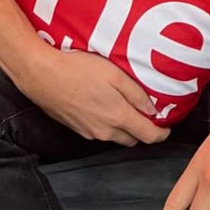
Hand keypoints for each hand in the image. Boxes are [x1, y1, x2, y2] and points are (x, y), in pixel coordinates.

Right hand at [18, 45, 171, 146]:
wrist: (43, 75)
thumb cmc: (79, 70)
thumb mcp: (114, 74)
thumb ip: (136, 94)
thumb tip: (152, 110)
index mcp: (118, 117)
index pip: (148, 136)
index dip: (161, 133)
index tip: (167, 127)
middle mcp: (105, 131)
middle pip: (133, 139)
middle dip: (143, 131)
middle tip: (147, 114)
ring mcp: (89, 132)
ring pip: (115, 137)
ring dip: (124, 128)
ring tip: (126, 108)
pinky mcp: (76, 128)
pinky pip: (99, 132)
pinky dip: (107, 125)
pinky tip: (103, 106)